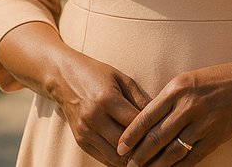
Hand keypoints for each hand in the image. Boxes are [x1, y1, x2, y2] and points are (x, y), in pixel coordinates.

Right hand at [50, 48, 153, 165]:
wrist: (64, 78)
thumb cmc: (97, 74)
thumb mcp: (122, 79)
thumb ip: (140, 99)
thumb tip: (161, 117)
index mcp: (107, 100)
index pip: (135, 124)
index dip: (153, 130)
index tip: (167, 133)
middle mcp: (94, 118)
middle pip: (126, 145)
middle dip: (144, 149)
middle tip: (162, 149)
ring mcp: (85, 132)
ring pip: (115, 157)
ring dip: (132, 159)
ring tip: (149, 156)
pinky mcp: (81, 141)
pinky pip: (104, 158)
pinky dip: (119, 160)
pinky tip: (132, 157)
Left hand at [117, 60, 231, 166]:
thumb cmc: (211, 81)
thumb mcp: (184, 81)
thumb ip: (165, 101)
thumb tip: (143, 124)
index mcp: (176, 91)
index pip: (146, 117)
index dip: (131, 135)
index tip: (120, 147)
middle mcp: (188, 107)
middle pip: (157, 138)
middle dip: (140, 155)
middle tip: (128, 165)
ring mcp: (203, 124)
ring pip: (172, 152)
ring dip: (156, 165)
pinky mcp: (215, 137)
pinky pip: (192, 158)